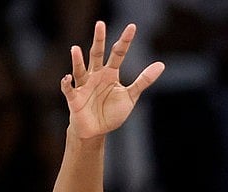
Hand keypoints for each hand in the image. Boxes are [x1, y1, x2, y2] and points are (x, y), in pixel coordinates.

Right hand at [62, 21, 164, 138]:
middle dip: (99, 40)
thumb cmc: (111, 112)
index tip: (132, 27)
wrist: (96, 131)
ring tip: (75, 49)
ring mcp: (84, 85)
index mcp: (110, 73)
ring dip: (77, 60)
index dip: (125, 41)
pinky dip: (66, 83)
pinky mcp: (74, 98)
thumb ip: (143, 80)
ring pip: (80, 69)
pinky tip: (68, 77)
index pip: (118, 53)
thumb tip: (161, 64)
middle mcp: (96, 75)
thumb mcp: (130, 96)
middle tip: (100, 24)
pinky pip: (69, 89)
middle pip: (97, 54)